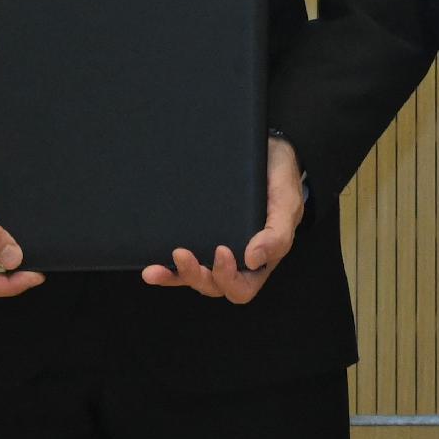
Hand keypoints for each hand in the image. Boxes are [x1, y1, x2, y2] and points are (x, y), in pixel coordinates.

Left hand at [144, 137, 304, 302]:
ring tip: (156, 269)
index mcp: (260, 260)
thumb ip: (277, 234)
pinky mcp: (198, 237)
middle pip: (214, 287)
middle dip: (196, 276)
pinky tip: (151, 268)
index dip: (229, 278)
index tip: (221, 250)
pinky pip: (180, 264)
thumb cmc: (280, 180)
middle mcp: (236, 261)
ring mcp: (213, 250)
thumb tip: (253, 260)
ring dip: (176, 276)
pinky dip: (166, 270)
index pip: (243, 287)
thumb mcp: (287, 204)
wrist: (267, 151)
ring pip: (194, 278)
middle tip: (182, 254)